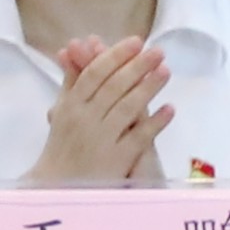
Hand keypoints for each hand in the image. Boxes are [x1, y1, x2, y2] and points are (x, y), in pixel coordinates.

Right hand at [30, 35, 171, 185]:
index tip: (135, 42)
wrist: (58, 188)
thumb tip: (72, 49)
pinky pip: (139, 138)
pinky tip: (170, 110)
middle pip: (112, 87)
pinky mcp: (117, 159)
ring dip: (147, 88)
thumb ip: (71, 81)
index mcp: (69, 106)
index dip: (114, 56)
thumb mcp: (63, 111)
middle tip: (158, 51)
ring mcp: (101, 139)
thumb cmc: (63, 146)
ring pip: (126, 108)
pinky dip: (155, 123)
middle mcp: (84, 120)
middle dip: (136, 67)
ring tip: (165, 71)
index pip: (93, 75)